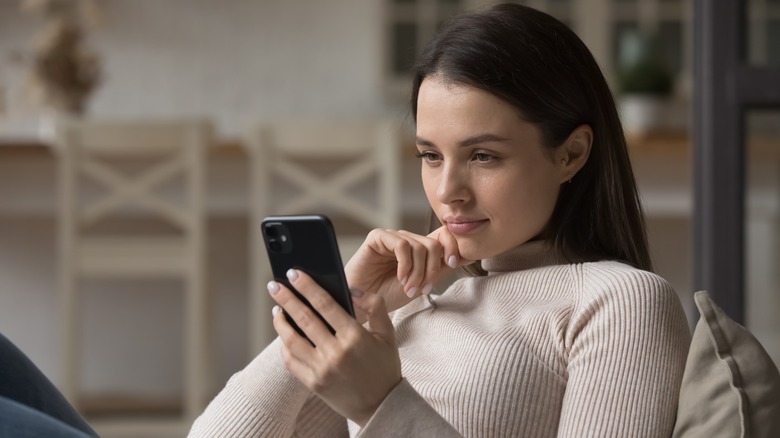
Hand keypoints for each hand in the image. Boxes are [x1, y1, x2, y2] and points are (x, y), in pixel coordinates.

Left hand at [269, 268, 400, 426]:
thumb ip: (374, 306)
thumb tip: (351, 290)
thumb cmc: (384, 367)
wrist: (380, 406)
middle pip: (304, 319)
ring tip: (277, 308)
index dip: (307, 287)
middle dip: (286, 298)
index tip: (294, 273)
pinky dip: (284, 345)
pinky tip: (284, 334)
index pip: (325, 304)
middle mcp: (336, 352)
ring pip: (291, 340)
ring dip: (280, 321)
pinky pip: (290, 360)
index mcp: (355, 337)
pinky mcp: (312, 383)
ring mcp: (321, 369)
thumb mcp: (387, 334)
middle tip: (274, 285)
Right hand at [344, 226, 471, 316]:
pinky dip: (405, 265)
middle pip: (433, 244)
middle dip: (431, 270)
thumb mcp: (422, 283)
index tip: (453, 264)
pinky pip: (401, 245)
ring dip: (417, 272)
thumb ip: (440, 268)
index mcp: (419, 248)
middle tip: (422, 288)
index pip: (443, 235)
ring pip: (419, 247)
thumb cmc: (389, 295)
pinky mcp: (378, 237)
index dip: (452, 247)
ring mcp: (393, 237)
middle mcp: (407, 240)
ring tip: (408, 288)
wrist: (363, 305)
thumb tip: (469, 255)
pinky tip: (400, 278)